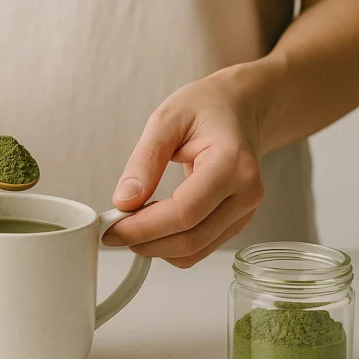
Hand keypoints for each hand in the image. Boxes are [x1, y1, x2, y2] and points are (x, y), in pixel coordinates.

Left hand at [103, 72, 264, 267]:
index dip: (144, 227)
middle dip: (146, 242)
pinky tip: (152, 226)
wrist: (238, 110)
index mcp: (232, 163)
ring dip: (156, 248)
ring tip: (129, 226)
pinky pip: (201, 247)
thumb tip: (124, 202)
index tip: (111, 228)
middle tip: (112, 233)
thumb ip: (144, 162)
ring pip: (196, 250)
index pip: (184, 212)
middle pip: (191, 238)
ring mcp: (245, 210)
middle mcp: (246, 192)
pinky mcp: (237, 220)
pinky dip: (171, 245)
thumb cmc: (204, 108)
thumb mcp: (166, 121)